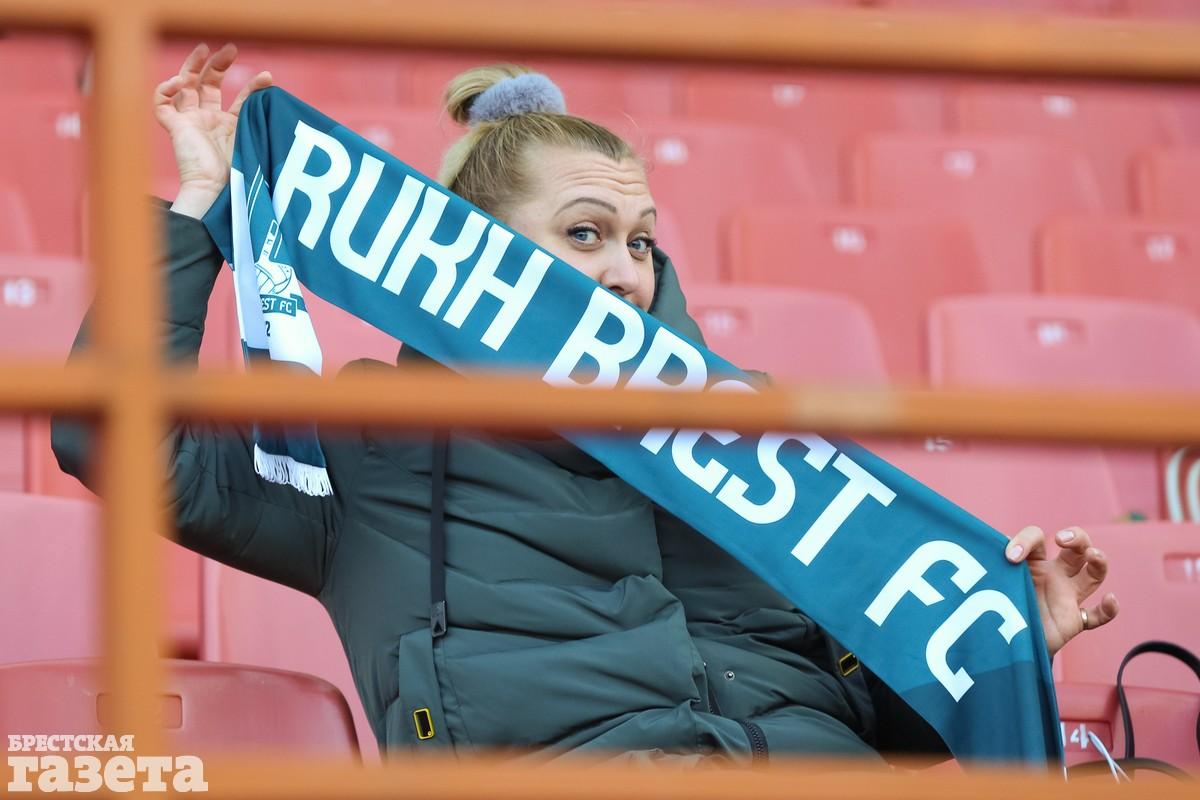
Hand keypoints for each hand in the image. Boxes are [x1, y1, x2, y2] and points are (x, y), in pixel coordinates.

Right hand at [154, 43, 271, 218]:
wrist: (217, 192)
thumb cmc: (241, 174)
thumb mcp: (254, 136)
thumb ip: (260, 113)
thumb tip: (272, 86)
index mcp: (230, 127)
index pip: (239, 98)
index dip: (252, 86)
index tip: (267, 76)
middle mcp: (208, 122)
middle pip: (209, 84)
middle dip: (219, 65)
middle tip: (231, 48)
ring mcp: (190, 123)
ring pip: (185, 85)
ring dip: (193, 65)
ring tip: (204, 48)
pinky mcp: (173, 127)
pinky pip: (161, 102)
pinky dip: (166, 87)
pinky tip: (180, 82)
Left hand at [1005, 525, 1118, 656]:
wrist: (1005, 642)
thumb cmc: (999, 605)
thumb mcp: (995, 581)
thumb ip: (995, 565)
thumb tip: (995, 546)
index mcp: (1034, 562)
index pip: (1038, 538)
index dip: (1026, 540)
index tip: (1010, 556)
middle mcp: (1055, 575)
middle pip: (1078, 547)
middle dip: (1076, 536)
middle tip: (1061, 539)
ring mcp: (1068, 597)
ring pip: (1094, 574)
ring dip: (1099, 561)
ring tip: (1093, 554)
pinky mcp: (1074, 621)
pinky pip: (1099, 616)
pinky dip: (1109, 609)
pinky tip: (1110, 599)